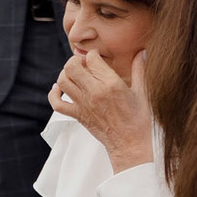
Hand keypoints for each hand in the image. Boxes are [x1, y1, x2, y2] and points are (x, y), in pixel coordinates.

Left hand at [53, 48, 151, 171]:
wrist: (130, 143)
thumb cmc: (139, 119)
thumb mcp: (143, 91)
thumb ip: (139, 69)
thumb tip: (142, 52)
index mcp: (112, 84)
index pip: (92, 59)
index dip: (93, 54)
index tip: (98, 57)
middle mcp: (94, 92)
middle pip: (72, 67)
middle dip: (76, 60)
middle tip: (83, 63)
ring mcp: (84, 104)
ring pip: (63, 81)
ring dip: (66, 73)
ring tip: (75, 74)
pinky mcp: (78, 115)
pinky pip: (57, 103)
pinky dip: (53, 94)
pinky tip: (58, 89)